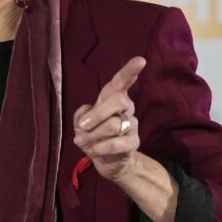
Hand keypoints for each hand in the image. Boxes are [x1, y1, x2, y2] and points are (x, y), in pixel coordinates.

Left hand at [73, 56, 144, 182]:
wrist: (108, 161)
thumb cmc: (93, 136)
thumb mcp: (81, 124)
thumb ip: (82, 116)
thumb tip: (88, 115)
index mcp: (112, 98)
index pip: (121, 82)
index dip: (129, 71)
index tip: (140, 60)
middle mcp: (126, 108)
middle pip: (117, 100)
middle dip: (96, 114)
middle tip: (82, 126)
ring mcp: (132, 125)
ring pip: (112, 124)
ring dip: (92, 135)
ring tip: (83, 142)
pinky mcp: (134, 143)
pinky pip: (115, 143)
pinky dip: (99, 148)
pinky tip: (93, 151)